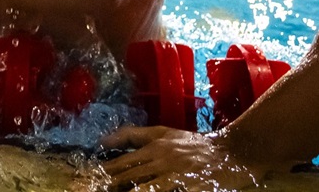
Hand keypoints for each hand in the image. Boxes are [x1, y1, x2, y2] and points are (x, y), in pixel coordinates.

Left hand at [99, 125, 264, 190]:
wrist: (233, 151)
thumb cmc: (195, 144)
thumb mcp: (164, 133)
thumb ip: (133, 136)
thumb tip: (102, 141)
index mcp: (155, 147)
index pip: (122, 162)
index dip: (103, 172)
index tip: (85, 179)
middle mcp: (163, 160)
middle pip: (130, 177)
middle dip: (109, 185)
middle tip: (88, 188)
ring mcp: (177, 176)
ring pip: (147, 188)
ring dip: (131, 191)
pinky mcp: (191, 188)